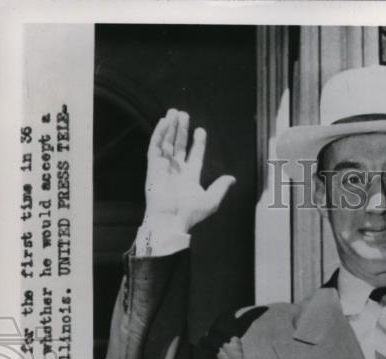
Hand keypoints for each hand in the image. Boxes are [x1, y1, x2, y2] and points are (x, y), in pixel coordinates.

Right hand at [144, 108, 234, 232]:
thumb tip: (232, 179)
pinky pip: (155, 146)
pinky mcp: (153, 167)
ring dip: (170, 128)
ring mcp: (164, 168)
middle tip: (184, 114)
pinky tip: (164, 121)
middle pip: (179, 146)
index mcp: (190, 177)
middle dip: (182, 131)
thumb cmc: (190, 213)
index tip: (201, 130)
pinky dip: (159, 133)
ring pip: (167, 143)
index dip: (197, 143)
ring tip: (174, 112)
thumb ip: (221, 187)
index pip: (195, 155)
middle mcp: (177, 171)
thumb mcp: (211, 200)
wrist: (171, 219)